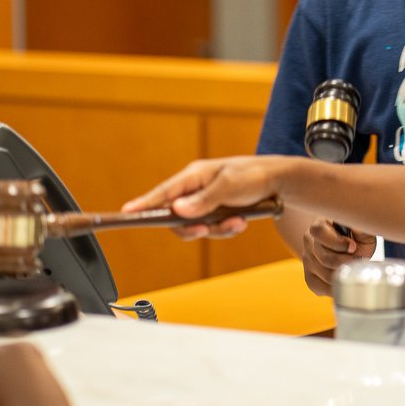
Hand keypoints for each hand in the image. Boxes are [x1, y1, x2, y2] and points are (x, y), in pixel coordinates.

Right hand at [121, 156, 291, 238]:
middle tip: (206, 229)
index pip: (163, 192)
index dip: (144, 204)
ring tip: (237, 222)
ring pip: (195, 227)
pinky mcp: (216, 212)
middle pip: (176, 218)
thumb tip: (178, 210)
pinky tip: (241, 222)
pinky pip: (212, 229)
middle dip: (193, 228)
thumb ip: (205, 199)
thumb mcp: (230, 186)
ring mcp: (205, 202)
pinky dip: (226, 229)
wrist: (279, 182)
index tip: (125, 214)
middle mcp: (195, 189)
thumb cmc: (253, 176)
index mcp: (193, 176)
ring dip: (216, 229)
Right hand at [301, 219, 377, 295]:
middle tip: (357, 259)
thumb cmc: (356, 236)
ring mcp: (307, 260)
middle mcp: (309, 241)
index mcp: (320, 224)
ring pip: (323, 274)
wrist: (351, 249)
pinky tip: (344, 280)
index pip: (320, 232)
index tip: (353, 247)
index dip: (337, 242)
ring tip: (353, 268)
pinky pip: (318, 286)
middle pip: (324, 257)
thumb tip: (359, 225)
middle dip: (345, 261)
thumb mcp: (361, 227)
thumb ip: (359, 225)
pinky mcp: (309, 276)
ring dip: (342, 275)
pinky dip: (334, 287)